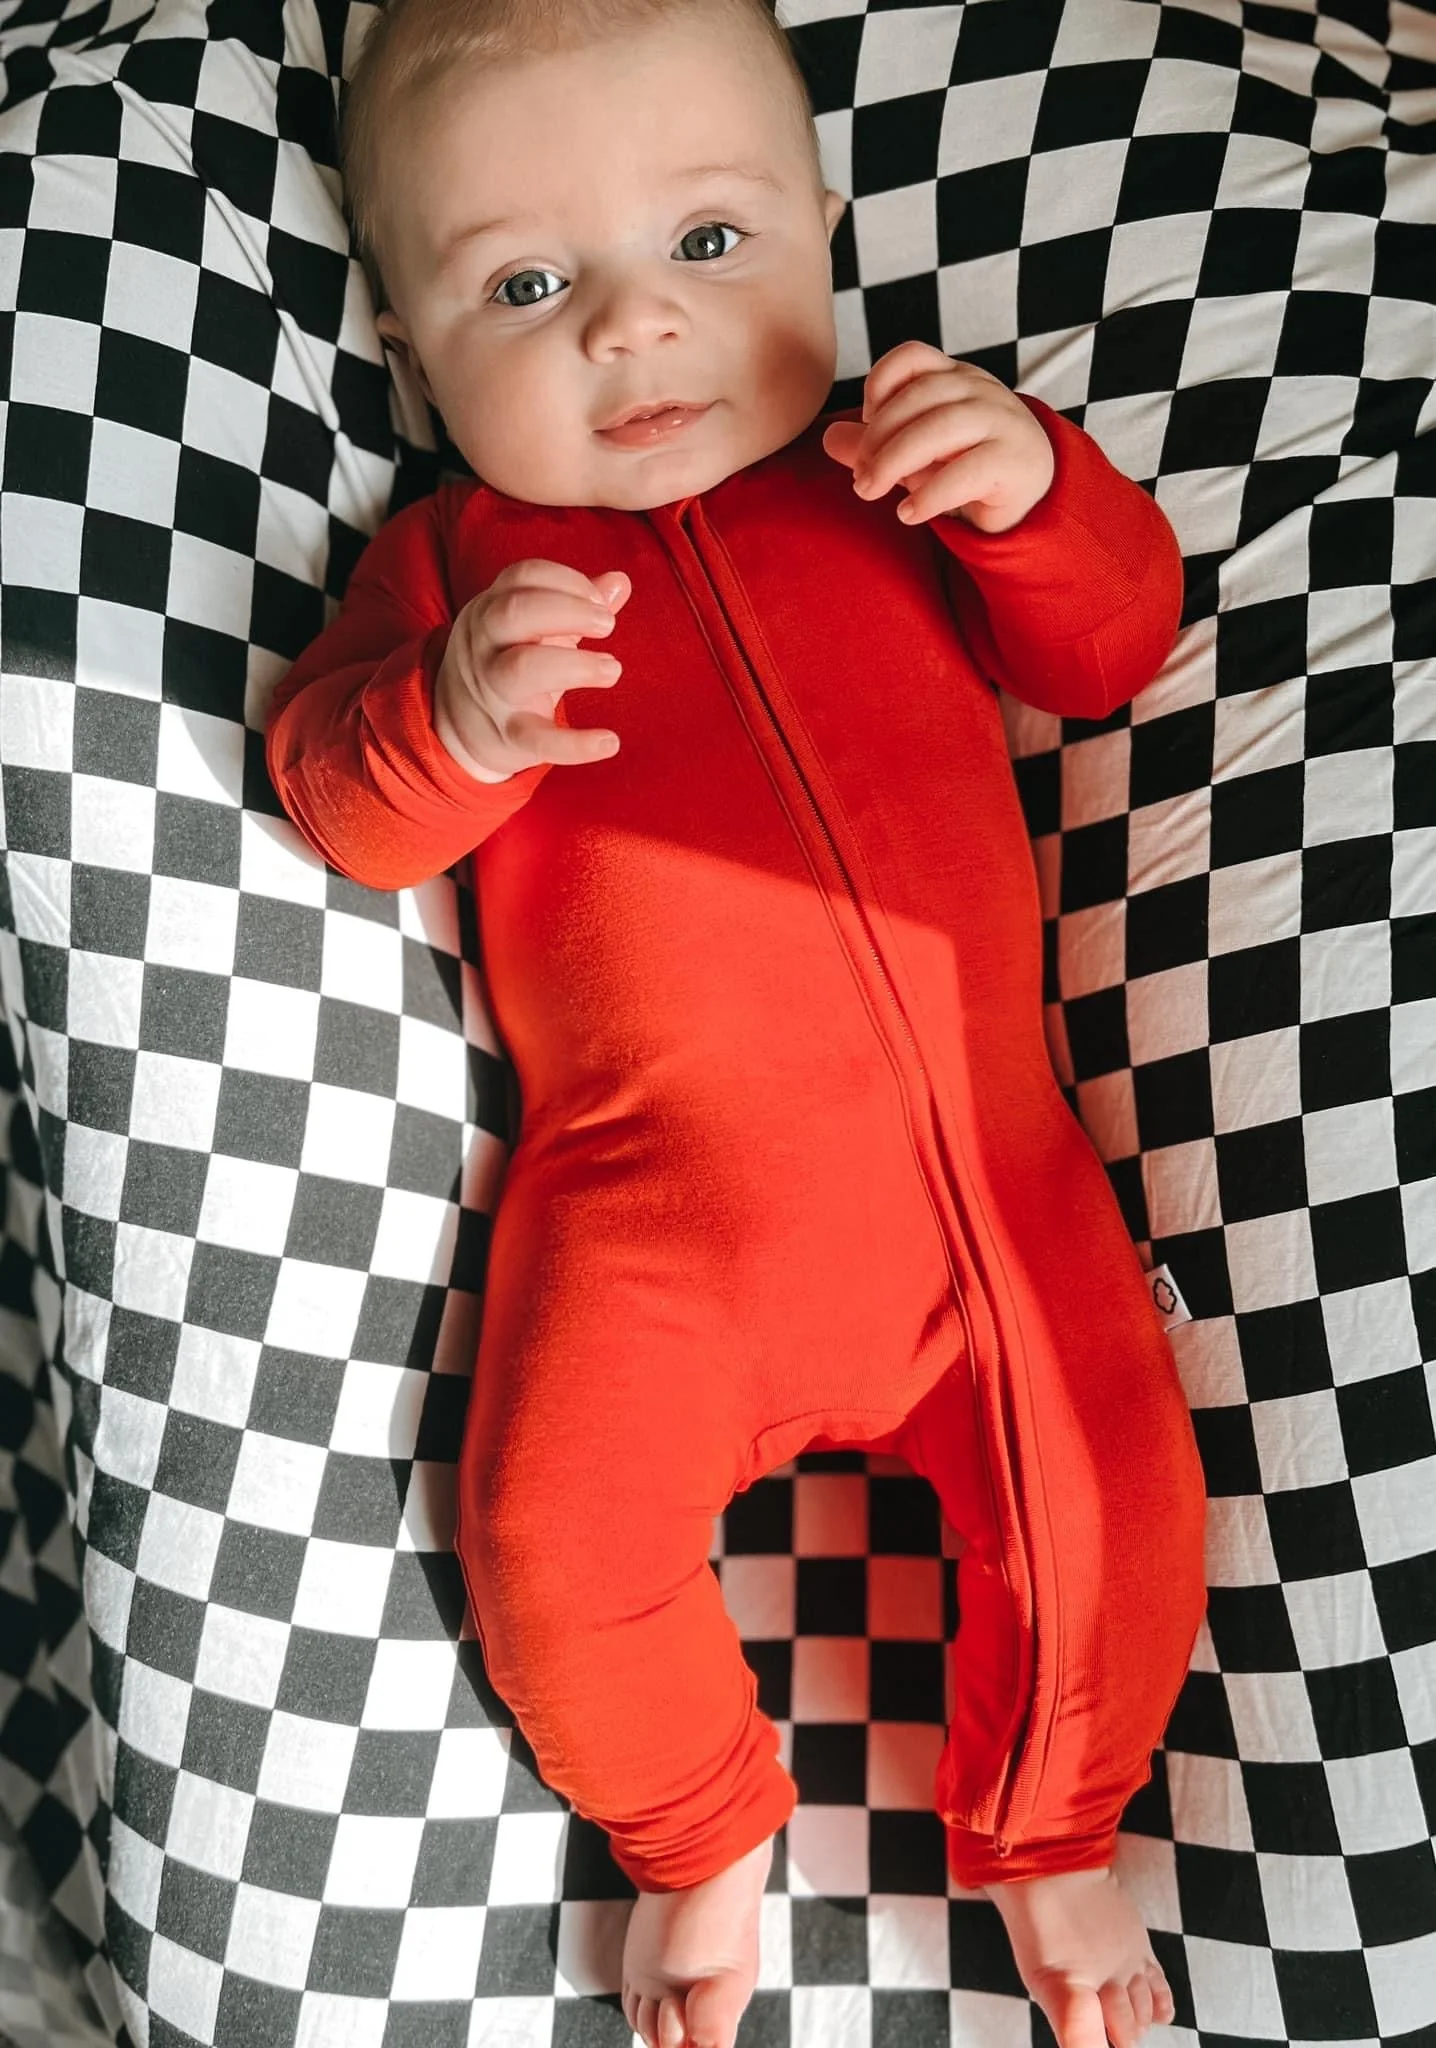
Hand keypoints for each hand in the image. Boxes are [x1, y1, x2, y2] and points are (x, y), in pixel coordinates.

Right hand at [434, 559, 631, 781]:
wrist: (455, 725)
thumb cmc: (508, 663)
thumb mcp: (534, 629)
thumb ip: (577, 604)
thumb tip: (620, 581)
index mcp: (491, 609)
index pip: (522, 576)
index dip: (567, 581)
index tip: (599, 600)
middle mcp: (485, 645)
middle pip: (515, 612)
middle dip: (569, 610)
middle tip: (608, 625)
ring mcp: (492, 691)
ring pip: (522, 669)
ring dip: (575, 664)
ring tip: (612, 669)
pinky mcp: (508, 736)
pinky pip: (538, 739)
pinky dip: (576, 744)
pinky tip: (610, 742)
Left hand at [822, 341, 1054, 533]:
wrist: (1030, 498)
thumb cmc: (967, 468)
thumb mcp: (914, 455)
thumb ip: (874, 444)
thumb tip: (827, 438)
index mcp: (955, 378)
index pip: (912, 358)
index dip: (878, 385)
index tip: (866, 422)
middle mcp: (980, 391)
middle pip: (919, 397)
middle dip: (877, 439)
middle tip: (860, 480)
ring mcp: (1002, 422)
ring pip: (940, 428)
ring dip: (895, 462)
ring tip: (871, 493)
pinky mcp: (1015, 461)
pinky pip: (966, 472)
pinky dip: (930, 495)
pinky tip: (908, 514)